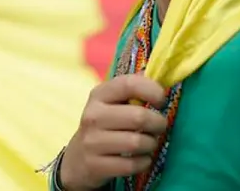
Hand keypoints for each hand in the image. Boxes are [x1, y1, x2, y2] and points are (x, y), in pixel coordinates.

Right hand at [58, 74, 169, 190]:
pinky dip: (144, 162)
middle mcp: (93, 116)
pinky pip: (132, 165)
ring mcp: (92, 142)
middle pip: (139, 117)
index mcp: (99, 95)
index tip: (161, 101)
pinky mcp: (96, 166)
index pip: (129, 84)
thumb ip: (133, 88)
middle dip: (158, 123)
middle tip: (160, 126)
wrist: (77, 159)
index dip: (152, 90)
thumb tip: (162, 73)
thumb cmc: (104, 125)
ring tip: (149, 143)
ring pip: (137, 143)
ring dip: (151, 144)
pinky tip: (141, 158)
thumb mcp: (111, 102)